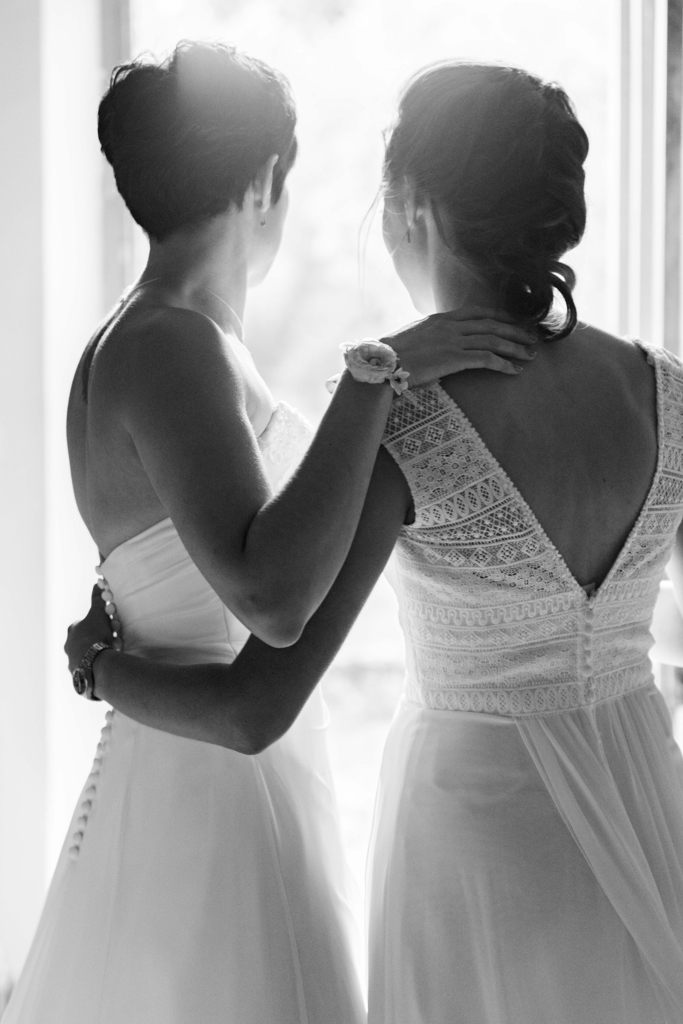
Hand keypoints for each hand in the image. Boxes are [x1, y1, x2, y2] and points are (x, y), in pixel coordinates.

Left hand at [64, 584, 120, 673]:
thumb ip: (97, 599)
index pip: (82, 624)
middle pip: (84, 640)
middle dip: (99, 639)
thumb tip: (96, 584)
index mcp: (72, 631)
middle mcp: (68, 647)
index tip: (107, 626)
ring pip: (87, 655)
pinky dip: (98, 666)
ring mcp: (73, 662)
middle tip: (113, 640)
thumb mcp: (98, 613)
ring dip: (98, 653)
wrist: (95, 663)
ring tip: (112, 653)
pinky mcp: (79, 675)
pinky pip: (90, 668)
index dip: (96, 624)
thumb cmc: (95, 635)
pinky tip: (107, 665)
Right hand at [381, 306, 537, 386]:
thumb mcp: (413, 338)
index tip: (513, 322)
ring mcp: (454, 340)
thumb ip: (430, 338)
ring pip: (494, 340)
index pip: (478, 312)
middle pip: (492, 324)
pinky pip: (487, 359)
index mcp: (441, 319)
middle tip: (532, 338)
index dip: (499, 316)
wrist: (382, 362)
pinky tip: (514, 370)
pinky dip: (504, 364)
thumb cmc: (391, 356)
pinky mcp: (455, 358)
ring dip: (515, 348)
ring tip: (530, 356)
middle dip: (515, 331)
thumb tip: (437, 346)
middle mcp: (451, 326)